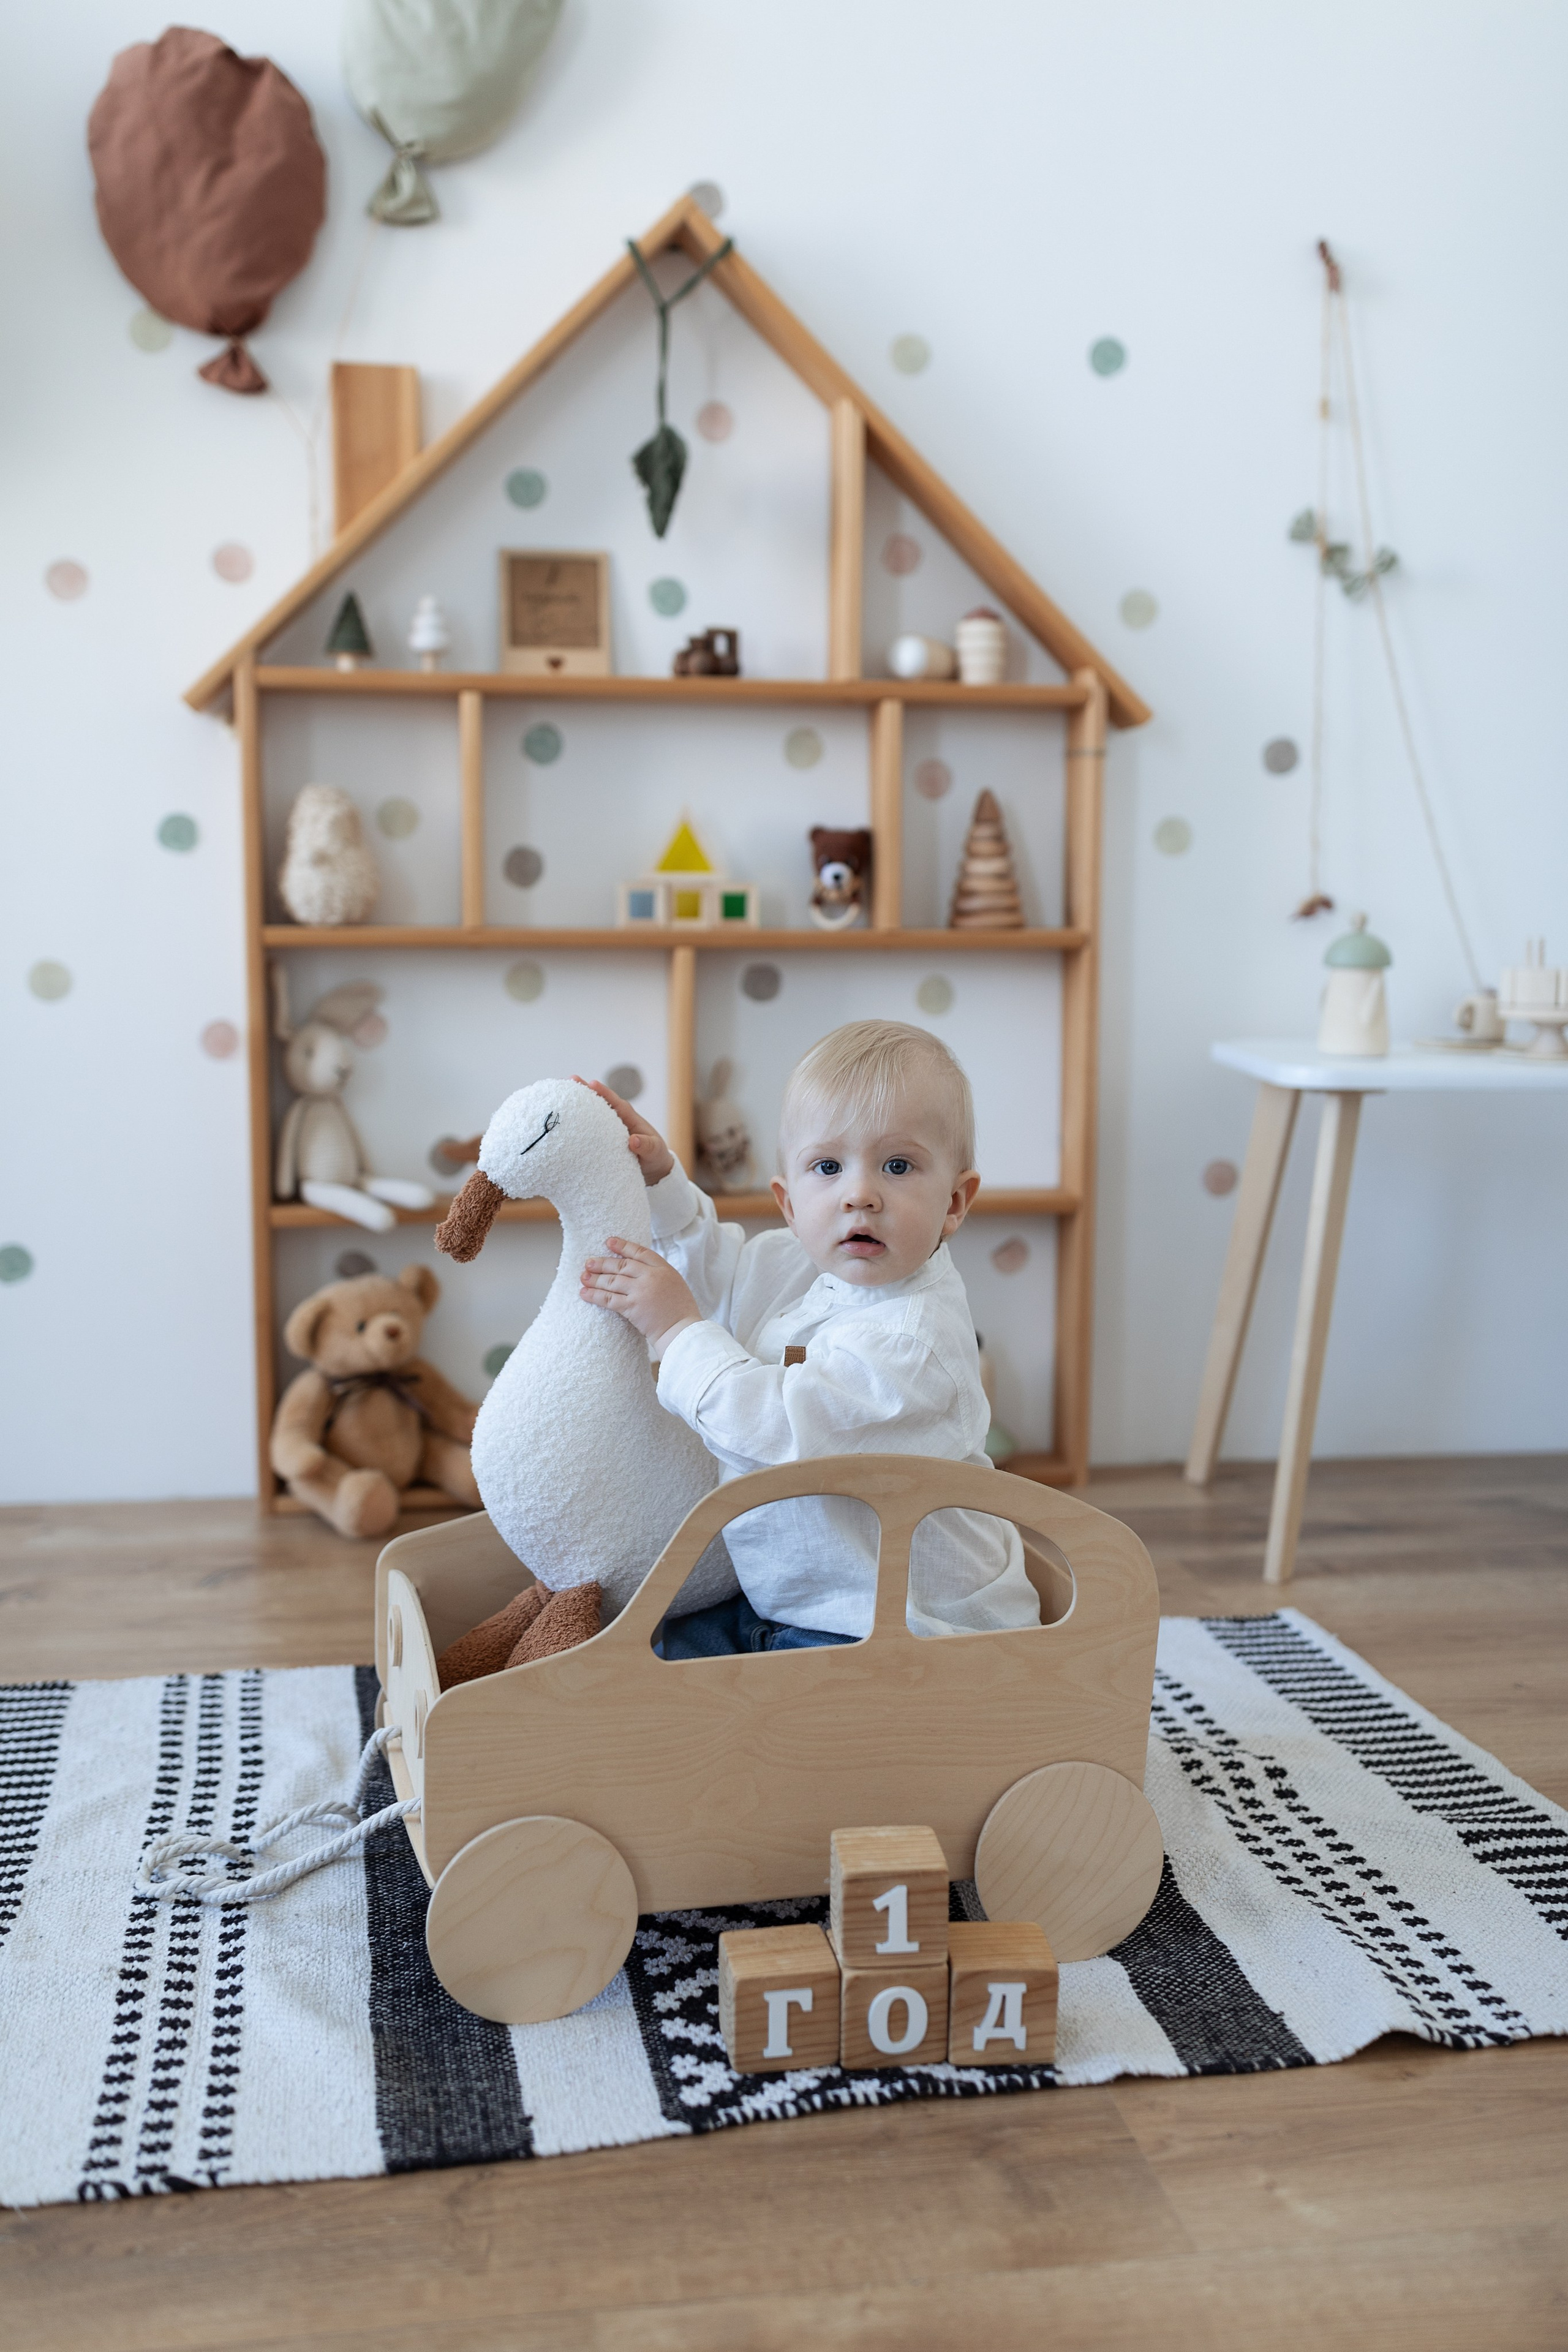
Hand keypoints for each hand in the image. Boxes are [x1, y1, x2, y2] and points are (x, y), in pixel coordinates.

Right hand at [574, 1077, 674, 1183]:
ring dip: (579, 1104)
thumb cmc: (656, 1156)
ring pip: (593, 1113)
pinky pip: (590, 1128)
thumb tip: (633, 1140)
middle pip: (601, 1102)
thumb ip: (646, 1146)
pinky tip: (565, 1120)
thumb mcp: (655, 1152)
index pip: (617, 1103)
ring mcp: (609, 1129)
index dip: (605, 1093)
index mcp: (630, 1119)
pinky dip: (579, 1122)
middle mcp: (618, 1120)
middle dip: (587, 1091)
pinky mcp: (604, 1139)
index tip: (592, 1084)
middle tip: (570, 1079)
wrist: (654, 1169)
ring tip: (562, 1094)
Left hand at [580, 1238, 699, 1350]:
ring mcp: (641, 1291)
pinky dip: (594, 1295)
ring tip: (583, 1276)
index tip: (609, 1242)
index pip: (640, 1252)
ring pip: (612, 1281)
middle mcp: (651, 1277)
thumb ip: (658, 1275)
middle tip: (589, 1262)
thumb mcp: (675, 1283)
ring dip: (595, 1278)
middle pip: (622, 1265)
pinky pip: (608, 1299)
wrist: (682, 1330)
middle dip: (603, 1262)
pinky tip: (584, 1293)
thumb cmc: (681, 1311)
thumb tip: (638, 1270)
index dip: (623, 1246)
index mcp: (664, 1269)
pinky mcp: (632, 1307)